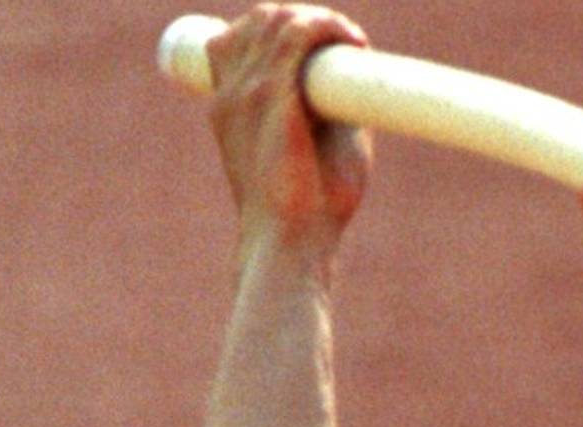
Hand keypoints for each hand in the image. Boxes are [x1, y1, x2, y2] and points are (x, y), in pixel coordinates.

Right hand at [205, 3, 372, 238]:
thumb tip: (356, 83)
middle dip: (301, 18)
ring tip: (349, 42)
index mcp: (226, 108)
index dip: (274, 29)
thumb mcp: (311, 149)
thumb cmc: (308, 214)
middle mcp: (229, 94)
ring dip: (319, 20)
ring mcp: (247, 92)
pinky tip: (353, 42)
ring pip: (278, 18)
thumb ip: (324, 111)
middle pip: (259, 20)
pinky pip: (298, 34)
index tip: (315, 43)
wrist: (293, 246)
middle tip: (341, 43)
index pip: (234, 40)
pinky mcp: (272, 96)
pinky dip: (328, 26)